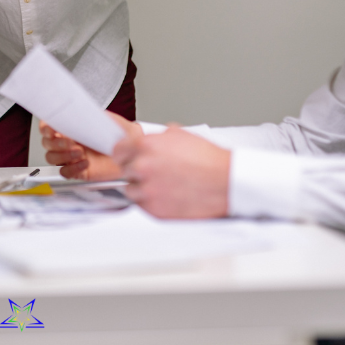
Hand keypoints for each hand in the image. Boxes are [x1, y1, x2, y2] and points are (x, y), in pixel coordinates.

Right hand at [41, 112, 141, 180]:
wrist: (132, 149)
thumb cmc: (118, 132)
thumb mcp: (104, 118)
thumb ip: (87, 115)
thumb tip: (75, 112)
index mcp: (70, 128)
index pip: (48, 127)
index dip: (45, 128)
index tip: (51, 128)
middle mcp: (68, 142)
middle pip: (47, 144)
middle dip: (56, 143)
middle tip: (71, 141)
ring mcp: (71, 157)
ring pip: (52, 158)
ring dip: (63, 155)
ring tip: (80, 152)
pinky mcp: (78, 171)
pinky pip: (65, 172)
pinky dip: (72, 168)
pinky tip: (85, 163)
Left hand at [112, 126, 230, 218]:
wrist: (226, 182)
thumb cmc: (209, 160)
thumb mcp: (180, 135)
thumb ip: (157, 138)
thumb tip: (148, 140)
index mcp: (146, 145)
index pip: (117, 150)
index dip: (125, 154)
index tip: (129, 158)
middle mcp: (143, 167)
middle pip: (124, 170)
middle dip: (136, 171)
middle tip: (153, 172)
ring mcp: (147, 190)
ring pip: (131, 190)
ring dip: (142, 188)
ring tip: (162, 185)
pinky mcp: (155, 210)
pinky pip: (141, 206)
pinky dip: (151, 202)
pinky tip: (167, 195)